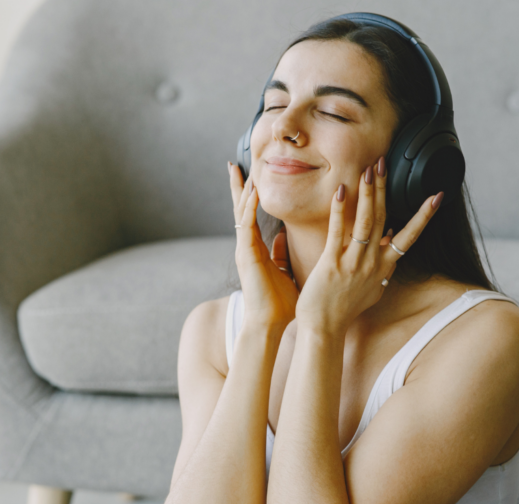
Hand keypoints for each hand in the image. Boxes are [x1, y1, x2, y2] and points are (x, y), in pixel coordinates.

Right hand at [229, 162, 298, 329]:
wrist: (268, 324)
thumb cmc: (279, 304)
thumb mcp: (284, 273)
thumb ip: (280, 255)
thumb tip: (283, 237)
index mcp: (256, 250)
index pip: (251, 217)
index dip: (249, 196)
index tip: (249, 177)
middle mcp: (247, 247)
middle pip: (241, 210)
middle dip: (238, 187)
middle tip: (234, 165)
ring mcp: (244, 250)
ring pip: (241, 214)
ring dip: (242, 192)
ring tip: (239, 170)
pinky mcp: (246, 256)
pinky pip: (246, 227)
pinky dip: (249, 209)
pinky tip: (252, 193)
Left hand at [296, 156, 443, 334]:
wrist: (325, 328)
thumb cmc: (345, 309)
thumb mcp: (373, 288)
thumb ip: (383, 267)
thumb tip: (391, 245)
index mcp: (384, 268)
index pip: (409, 236)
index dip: (423, 216)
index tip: (437, 196)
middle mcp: (373, 263)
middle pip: (384, 219)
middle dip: (385, 189)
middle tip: (384, 162)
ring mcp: (354, 263)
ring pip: (366, 222)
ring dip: (368, 193)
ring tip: (370, 169)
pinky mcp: (332, 264)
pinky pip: (338, 232)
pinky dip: (341, 211)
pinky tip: (341, 191)